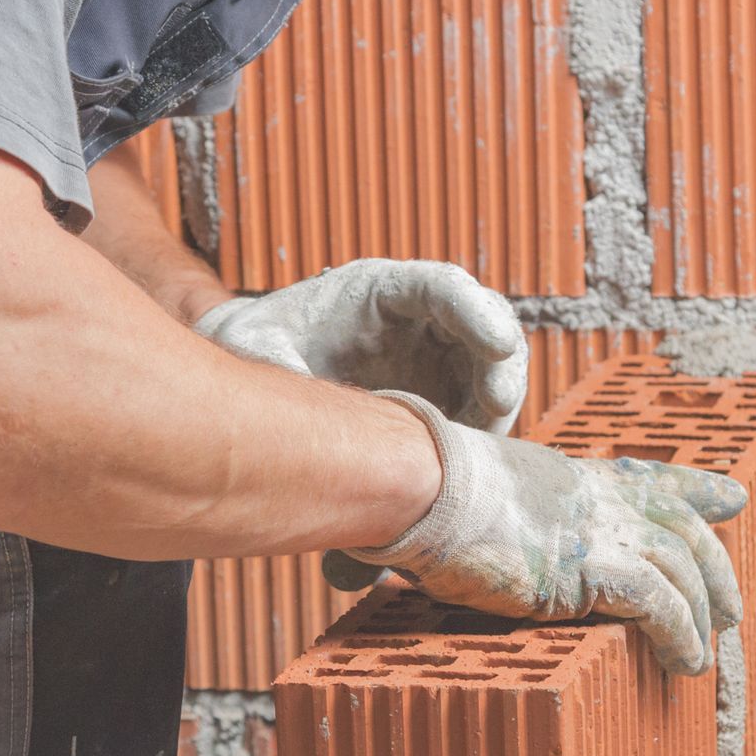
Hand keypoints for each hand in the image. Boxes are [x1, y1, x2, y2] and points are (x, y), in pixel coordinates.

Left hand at [194, 259, 528, 589]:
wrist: (257, 367)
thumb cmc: (256, 344)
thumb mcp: (254, 346)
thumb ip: (275, 365)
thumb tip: (292, 408)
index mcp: (378, 290)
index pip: (442, 288)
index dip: (477, 313)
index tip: (499, 344)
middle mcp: (417, 319)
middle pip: (484, 327)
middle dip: (501, 364)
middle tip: (499, 406)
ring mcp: (435, 358)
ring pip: (491, 372)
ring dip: (496, 406)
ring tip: (479, 445)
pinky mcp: (441, 396)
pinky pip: (477, 412)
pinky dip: (479, 437)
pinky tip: (459, 467)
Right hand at [350, 393, 746, 674]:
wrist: (424, 483)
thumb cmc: (423, 493)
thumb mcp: (472, 497)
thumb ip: (485, 521)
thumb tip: (424, 553)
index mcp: (573, 477)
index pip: (651, 479)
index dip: (696, 490)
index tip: (731, 498)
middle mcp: (599, 500)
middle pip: (683, 528)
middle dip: (715, 569)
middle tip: (731, 609)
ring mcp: (601, 530)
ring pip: (682, 571)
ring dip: (701, 618)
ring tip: (702, 659)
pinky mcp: (595, 569)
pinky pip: (660, 606)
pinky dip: (681, 636)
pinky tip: (684, 664)